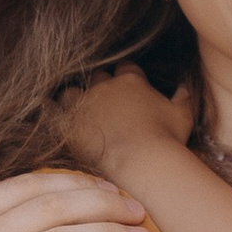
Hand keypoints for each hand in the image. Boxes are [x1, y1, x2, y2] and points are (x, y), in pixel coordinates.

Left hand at [60, 66, 191, 183]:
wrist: (142, 162)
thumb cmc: (166, 139)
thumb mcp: (184, 115)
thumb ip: (184, 97)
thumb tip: (184, 86)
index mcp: (131, 81)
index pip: (126, 68)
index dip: (126, 77)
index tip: (128, 87)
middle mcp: (104, 87)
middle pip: (97, 77)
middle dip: (100, 86)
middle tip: (104, 101)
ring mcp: (84, 104)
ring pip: (72, 91)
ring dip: (74, 98)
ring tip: (77, 109)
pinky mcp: (67, 124)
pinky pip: (50, 110)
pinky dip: (49, 110)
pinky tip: (47, 111)